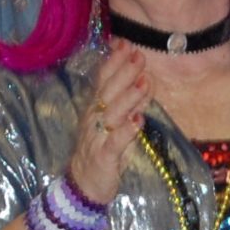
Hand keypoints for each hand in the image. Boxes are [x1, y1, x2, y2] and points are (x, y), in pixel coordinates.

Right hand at [66, 42, 147, 206]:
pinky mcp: (103, 157)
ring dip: (128, 98)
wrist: (84, 185)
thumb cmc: (103, 151)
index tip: (126, 43)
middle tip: (139, 55)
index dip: (114, 61)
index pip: (103, 80)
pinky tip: (137, 120)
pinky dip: (126, 131)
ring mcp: (97, 137)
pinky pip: (114, 142)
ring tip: (143, 82)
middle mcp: (94, 119)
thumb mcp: (117, 124)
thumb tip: (146, 80)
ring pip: (112, 114)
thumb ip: (130, 104)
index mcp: (95, 109)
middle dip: (124, 73)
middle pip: (108, 92)